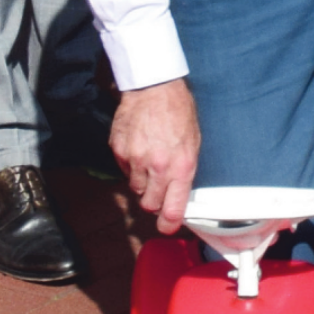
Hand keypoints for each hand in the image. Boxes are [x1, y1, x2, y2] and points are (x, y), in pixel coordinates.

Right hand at [111, 77, 200, 231]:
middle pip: (149, 204)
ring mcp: (136, 160)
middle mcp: (158, 166)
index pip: (172, 208)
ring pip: (136, 188)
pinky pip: (124, 170)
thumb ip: (185, 169)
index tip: (167, 226)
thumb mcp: (194, 141)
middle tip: (158, 190)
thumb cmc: (178, 112)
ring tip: (150, 160)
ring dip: (142, 181)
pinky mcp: (119, 151)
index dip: (169, 223)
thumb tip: (178, 193)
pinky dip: (131, 165)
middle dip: (154, 201)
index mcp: (182, 165)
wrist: (154, 87)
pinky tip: (139, 148)